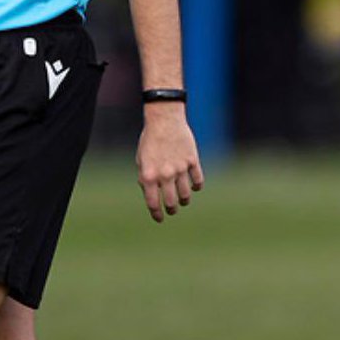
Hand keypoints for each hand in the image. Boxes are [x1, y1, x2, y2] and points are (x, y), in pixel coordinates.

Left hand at [136, 107, 203, 222]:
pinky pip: (198, 180)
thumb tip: (154, 196)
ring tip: (183, 200)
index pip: (153, 203)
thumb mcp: (141, 161)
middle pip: (171, 202)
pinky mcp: (192, 160)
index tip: (159, 218)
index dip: (156, 214)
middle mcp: (164, 174)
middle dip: (171, 209)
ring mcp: (180, 168)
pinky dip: (196, 187)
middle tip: (172, 210)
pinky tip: (194, 187)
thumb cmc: (150, 140)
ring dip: (184, 200)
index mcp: (149, 176)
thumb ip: (146, 179)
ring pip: (186, 194)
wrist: (164, 120)